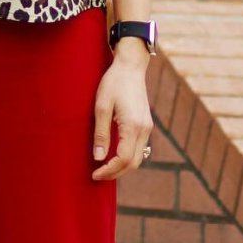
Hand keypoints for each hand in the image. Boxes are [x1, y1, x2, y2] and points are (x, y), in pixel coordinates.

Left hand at [91, 46, 152, 181]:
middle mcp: (144, 129)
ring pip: (138, 157)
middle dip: (116, 173)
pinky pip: (140, 148)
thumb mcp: (101, 107)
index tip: (95, 174)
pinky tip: (114, 156)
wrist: (130, 67)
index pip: (123, 159)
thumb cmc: (113, 83)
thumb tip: (98, 157)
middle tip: (98, 175)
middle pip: (133, 163)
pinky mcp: (146, 124)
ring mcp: (147, 127)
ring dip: (122, 167)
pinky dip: (128, 157)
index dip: (109, 170)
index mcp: (133, 126)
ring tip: (104, 168)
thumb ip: (101, 134)